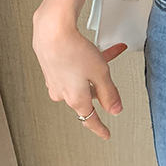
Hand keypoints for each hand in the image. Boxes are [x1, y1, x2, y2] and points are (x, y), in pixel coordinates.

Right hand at [32, 12, 127, 139]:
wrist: (51, 31)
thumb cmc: (73, 51)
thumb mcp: (101, 73)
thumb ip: (109, 93)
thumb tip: (115, 109)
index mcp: (76, 99)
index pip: (89, 120)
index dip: (100, 128)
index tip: (106, 134)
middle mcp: (62, 93)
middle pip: (87, 96)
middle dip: (100, 86)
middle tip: (110, 75)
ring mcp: (55, 80)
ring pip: (81, 78)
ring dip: (95, 68)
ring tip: (109, 53)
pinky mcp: (51, 67)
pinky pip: (73, 68)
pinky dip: (85, 61)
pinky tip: (94, 48)